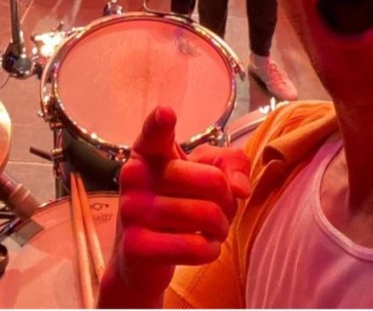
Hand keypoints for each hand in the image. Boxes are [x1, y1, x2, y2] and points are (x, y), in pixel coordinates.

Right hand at [99, 107, 248, 308]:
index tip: (167, 113)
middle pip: (212, 181)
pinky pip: (194, 247)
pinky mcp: (136, 246)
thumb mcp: (203, 175)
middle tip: (221, 210)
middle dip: (229, 201)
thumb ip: (231, 165)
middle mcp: (134, 176)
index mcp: (148, 152)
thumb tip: (240, 188)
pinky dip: (209, 250)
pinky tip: (202, 247)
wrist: (138, 258)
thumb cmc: (174, 204)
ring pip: (207, 215)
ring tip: (213, 230)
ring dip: (221, 228)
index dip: (161, 122)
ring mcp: (131, 210)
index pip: (154, 132)